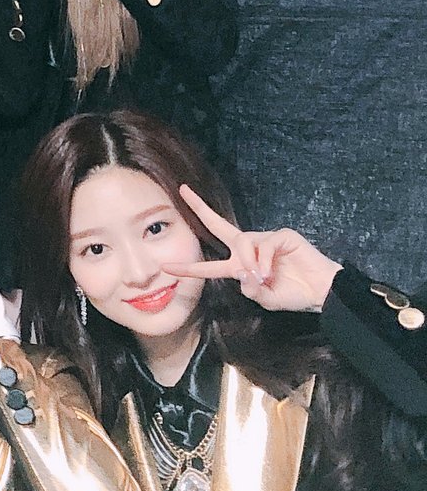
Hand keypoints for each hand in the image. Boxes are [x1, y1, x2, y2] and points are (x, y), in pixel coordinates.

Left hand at [165, 184, 341, 311]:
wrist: (322, 292)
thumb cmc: (294, 295)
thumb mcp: (265, 299)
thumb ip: (249, 289)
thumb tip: (240, 273)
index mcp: (240, 266)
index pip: (209, 266)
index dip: (189, 267)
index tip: (167, 266)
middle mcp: (249, 249)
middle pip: (219, 226)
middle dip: (200, 208)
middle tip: (183, 191)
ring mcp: (265, 239)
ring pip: (242, 242)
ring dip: (247, 261)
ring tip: (262, 277)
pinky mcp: (282, 235)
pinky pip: (263, 245)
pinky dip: (263, 260)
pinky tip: (269, 272)